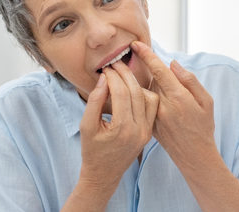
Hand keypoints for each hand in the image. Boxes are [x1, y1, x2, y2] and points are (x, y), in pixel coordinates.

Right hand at [74, 61, 157, 199]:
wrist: (104, 174)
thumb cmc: (91, 151)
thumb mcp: (86, 126)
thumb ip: (94, 101)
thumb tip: (104, 78)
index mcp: (122, 129)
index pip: (121, 93)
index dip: (113, 77)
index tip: (105, 68)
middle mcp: (138, 130)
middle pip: (136, 92)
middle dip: (125, 75)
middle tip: (115, 65)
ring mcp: (146, 132)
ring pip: (148, 98)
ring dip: (136, 83)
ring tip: (123, 74)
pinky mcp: (149, 132)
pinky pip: (152, 107)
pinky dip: (144, 94)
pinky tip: (132, 89)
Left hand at [130, 41, 214, 167]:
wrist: (194, 155)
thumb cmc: (203, 126)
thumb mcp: (206, 101)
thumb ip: (190, 80)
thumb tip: (173, 63)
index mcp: (178, 97)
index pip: (159, 70)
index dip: (146, 55)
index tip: (135, 44)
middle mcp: (163, 106)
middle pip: (150, 79)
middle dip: (149, 71)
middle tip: (154, 71)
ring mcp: (153, 116)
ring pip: (144, 91)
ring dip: (146, 84)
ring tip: (157, 90)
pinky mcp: (148, 124)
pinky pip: (142, 104)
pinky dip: (143, 96)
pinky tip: (151, 99)